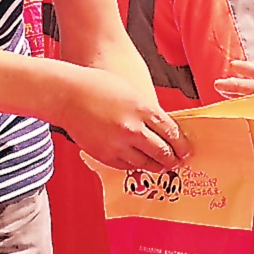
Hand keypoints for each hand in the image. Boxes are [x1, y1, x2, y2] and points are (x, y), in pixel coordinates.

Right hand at [58, 68, 186, 169]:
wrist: (67, 95)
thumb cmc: (97, 87)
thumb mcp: (132, 92)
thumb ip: (148, 111)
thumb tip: (163, 127)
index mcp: (143, 109)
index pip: (172, 132)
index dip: (182, 144)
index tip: (186, 150)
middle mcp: (132, 129)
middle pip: (162, 151)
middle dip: (173, 159)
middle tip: (177, 162)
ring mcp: (118, 144)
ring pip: (145, 162)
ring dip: (156, 166)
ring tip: (161, 166)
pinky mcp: (104, 154)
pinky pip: (126, 166)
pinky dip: (135, 165)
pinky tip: (139, 162)